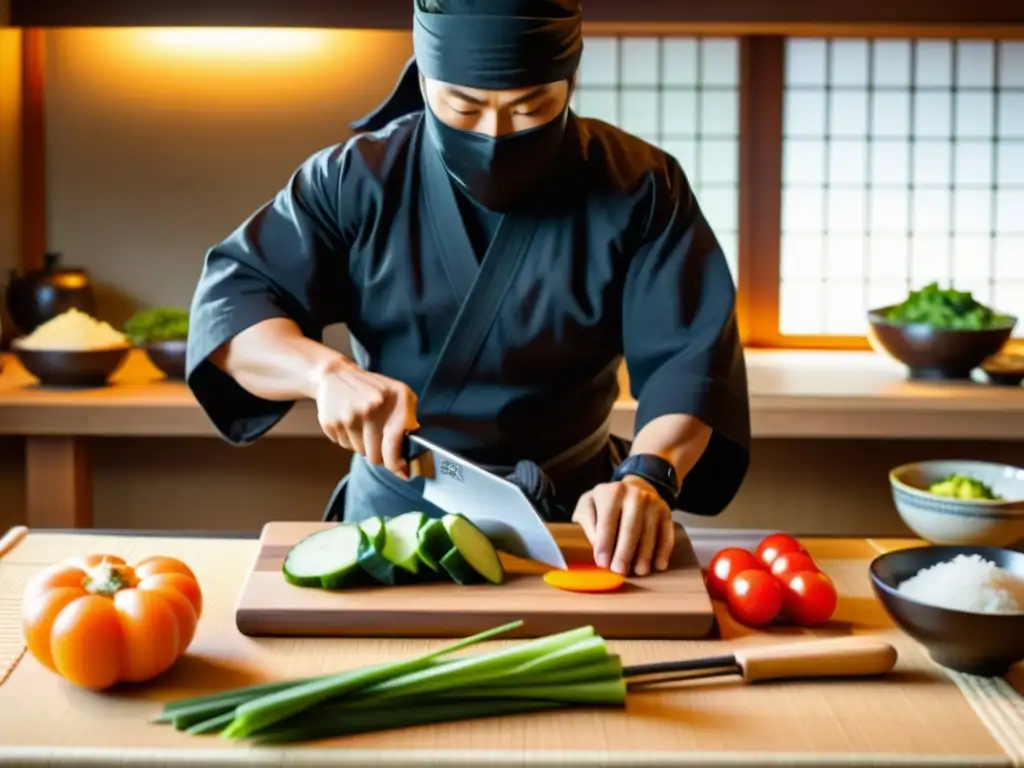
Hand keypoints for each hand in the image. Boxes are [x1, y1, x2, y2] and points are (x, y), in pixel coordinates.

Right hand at [311, 357, 418, 478]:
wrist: (335, 374)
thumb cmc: (373, 387)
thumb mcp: (399, 394)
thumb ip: (409, 418)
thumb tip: (414, 450)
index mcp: (391, 400)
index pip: (393, 445)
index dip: (396, 464)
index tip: (402, 472)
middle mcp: (369, 408)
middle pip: (374, 455)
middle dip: (378, 454)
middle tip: (378, 442)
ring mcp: (347, 416)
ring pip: (359, 451)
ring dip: (363, 445)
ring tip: (362, 425)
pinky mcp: (330, 422)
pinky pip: (343, 445)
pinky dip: (348, 439)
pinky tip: (349, 422)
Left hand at [572, 476, 674, 575]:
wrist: (634, 488)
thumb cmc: (605, 503)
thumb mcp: (587, 506)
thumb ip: (587, 523)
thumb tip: (596, 546)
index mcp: (612, 493)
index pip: (607, 521)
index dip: (605, 544)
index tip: (602, 563)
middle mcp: (635, 495)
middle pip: (631, 528)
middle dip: (624, 552)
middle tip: (619, 571)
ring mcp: (653, 503)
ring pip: (650, 533)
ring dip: (645, 555)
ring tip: (639, 572)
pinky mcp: (666, 513)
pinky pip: (666, 534)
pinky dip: (663, 551)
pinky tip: (658, 565)